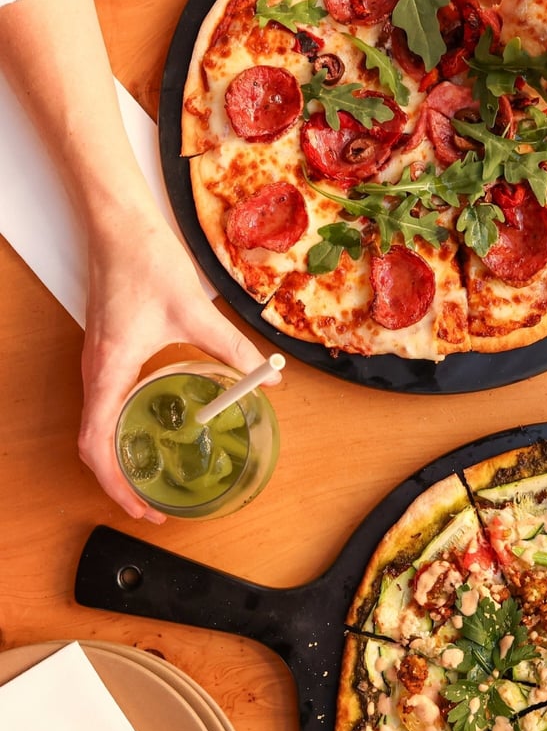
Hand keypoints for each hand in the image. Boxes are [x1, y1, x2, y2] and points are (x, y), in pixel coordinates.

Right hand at [0, 0, 279, 522]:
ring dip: (122, 456)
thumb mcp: (195, 311)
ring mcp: (99, 361)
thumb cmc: (144, 261)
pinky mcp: (109, 350)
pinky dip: (125, 427)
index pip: (97, 445)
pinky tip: (157, 429)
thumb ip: (232, 347)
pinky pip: (107, 402)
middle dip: (121, 481)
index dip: (116, 485)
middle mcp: (97, 371)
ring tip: (153, 478)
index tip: (143, 507)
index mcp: (110, 368)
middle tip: (153, 504)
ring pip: (99, 424)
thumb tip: (267, 378)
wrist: (119, 223)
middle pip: (95, 443)